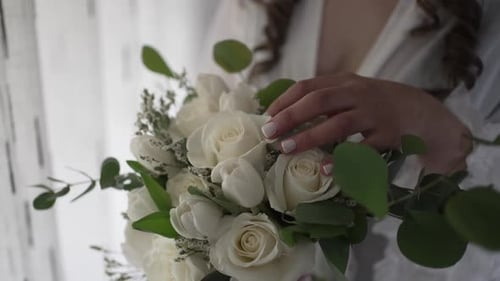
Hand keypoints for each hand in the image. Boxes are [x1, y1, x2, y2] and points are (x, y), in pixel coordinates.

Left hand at [261, 73, 471, 173]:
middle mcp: (358, 94)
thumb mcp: (352, 93)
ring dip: (310, 136)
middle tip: (269, 133)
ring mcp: (375, 114)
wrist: (423, 112)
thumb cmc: (377, 106)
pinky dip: (343, 160)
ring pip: (339, 123)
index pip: (308, 86)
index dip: (285, 101)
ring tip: (287, 149)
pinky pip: (363, 149)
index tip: (267, 116)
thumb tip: (285, 117)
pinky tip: (325, 169)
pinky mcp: (389, 135)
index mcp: (345, 82)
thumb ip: (325, 100)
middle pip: (319, 101)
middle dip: (291, 117)